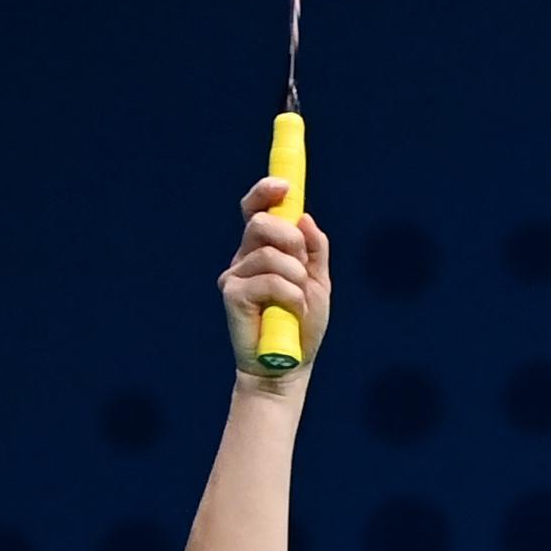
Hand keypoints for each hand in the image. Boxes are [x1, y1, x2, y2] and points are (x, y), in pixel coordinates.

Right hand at [220, 175, 331, 376]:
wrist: (288, 364)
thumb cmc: (301, 324)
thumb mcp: (318, 282)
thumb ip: (315, 249)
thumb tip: (304, 216)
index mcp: (264, 249)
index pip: (257, 210)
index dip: (266, 191)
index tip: (284, 185)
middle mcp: (245, 257)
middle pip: (262, 222)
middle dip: (292, 239)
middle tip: (302, 266)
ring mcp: (234, 275)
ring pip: (270, 253)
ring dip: (296, 277)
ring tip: (297, 301)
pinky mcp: (231, 294)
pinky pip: (268, 279)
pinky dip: (290, 295)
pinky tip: (290, 312)